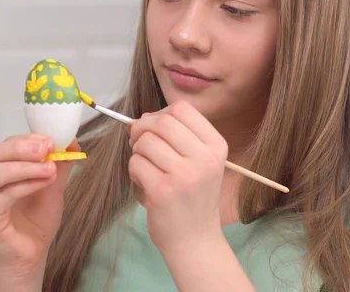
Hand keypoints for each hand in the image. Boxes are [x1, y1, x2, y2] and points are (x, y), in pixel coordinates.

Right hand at [0, 134, 78, 284]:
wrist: (30, 254)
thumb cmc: (35, 220)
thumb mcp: (51, 183)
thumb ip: (58, 162)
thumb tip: (71, 139)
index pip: (6, 144)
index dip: (29, 138)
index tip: (53, 139)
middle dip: (23, 147)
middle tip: (48, 147)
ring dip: (26, 167)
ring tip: (50, 168)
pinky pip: (2, 194)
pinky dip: (25, 185)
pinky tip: (43, 182)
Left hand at [127, 100, 228, 255]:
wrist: (195, 239)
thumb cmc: (192, 196)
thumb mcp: (198, 161)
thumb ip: (175, 136)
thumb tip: (140, 120)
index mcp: (216, 146)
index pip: (181, 109)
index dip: (159, 114)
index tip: (152, 128)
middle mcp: (204, 159)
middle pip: (162, 121)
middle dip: (142, 129)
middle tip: (138, 143)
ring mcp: (185, 175)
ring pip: (145, 142)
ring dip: (137, 152)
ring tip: (145, 168)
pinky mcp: (163, 191)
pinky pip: (135, 163)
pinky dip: (133, 170)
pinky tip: (144, 182)